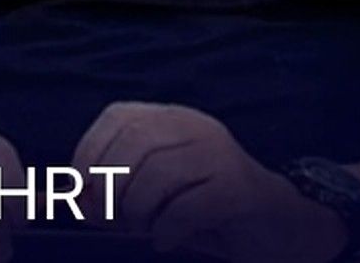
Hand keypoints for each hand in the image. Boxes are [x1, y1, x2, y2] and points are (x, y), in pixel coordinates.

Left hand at [72, 102, 344, 262]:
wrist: (282, 225)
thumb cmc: (208, 211)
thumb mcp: (157, 193)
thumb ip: (117, 190)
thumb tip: (77, 199)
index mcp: (172, 119)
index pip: (116, 119)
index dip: (88, 156)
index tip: (81, 194)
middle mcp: (195, 126)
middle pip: (131, 146)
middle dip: (110, 191)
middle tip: (116, 222)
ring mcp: (219, 153)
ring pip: (155, 176)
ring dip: (139, 214)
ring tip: (148, 229)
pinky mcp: (237, 187)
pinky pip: (185, 207)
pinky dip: (166, 230)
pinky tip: (168, 240)